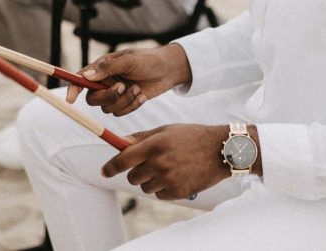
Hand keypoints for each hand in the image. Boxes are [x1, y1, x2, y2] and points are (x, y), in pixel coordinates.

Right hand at [66, 45, 190, 116]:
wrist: (169, 70)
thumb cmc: (149, 60)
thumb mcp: (130, 60)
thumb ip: (109, 67)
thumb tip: (87, 76)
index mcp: (103, 67)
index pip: (81, 79)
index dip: (73, 88)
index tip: (70, 100)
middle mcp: (105, 81)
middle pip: (93, 98)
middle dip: (107, 97)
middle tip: (122, 88)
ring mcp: (115, 93)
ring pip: (107, 108)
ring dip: (123, 101)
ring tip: (137, 89)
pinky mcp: (125, 103)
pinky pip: (120, 113)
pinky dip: (131, 106)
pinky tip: (142, 96)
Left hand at [102, 124, 228, 199]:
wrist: (221, 150)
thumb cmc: (191, 136)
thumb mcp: (166, 130)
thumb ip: (141, 138)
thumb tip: (120, 143)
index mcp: (154, 145)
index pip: (123, 159)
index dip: (111, 167)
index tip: (104, 171)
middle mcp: (160, 163)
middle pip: (132, 177)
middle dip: (136, 172)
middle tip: (148, 164)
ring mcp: (169, 179)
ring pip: (145, 187)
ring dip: (150, 180)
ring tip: (167, 168)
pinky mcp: (178, 192)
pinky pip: (159, 195)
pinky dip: (163, 188)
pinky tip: (176, 176)